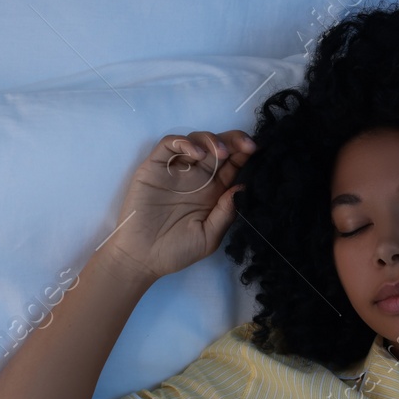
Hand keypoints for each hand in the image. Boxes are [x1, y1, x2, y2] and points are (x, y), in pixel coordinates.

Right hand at [102, 129, 256, 278]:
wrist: (142, 258)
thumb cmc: (176, 251)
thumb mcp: (209, 237)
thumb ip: (226, 213)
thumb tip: (242, 188)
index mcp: (213, 191)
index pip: (232, 164)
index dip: (244, 153)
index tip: (257, 150)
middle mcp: (197, 177)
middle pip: (218, 147)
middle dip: (235, 140)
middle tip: (246, 145)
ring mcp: (176, 170)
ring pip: (196, 140)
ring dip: (212, 140)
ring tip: (221, 153)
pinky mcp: (155, 167)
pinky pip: (169, 144)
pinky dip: (184, 142)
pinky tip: (196, 154)